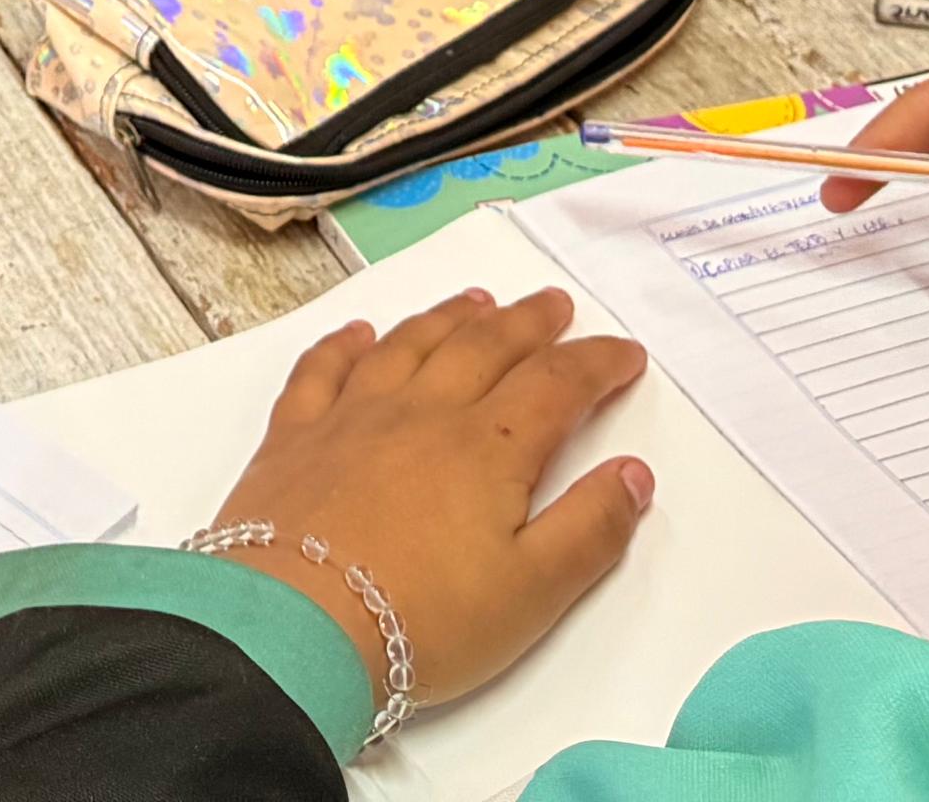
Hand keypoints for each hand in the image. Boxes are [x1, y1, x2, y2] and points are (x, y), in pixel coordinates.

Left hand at [203, 288, 653, 711]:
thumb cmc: (422, 618)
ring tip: (477, 302)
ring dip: (449, 318)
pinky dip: (345, 344)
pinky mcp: (293, 436)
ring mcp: (351, 418)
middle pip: (484, 347)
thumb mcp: (532, 593)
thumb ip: (590, 529)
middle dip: (528, 322)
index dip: (597, 364)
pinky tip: (359, 334)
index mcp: (487, 448)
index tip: (625, 354)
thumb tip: (634, 474)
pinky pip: (323, 370)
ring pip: (409, 345)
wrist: (297, 625)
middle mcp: (421, 414)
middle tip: (554, 304)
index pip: (556, 386)